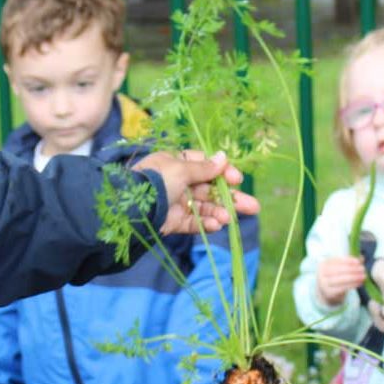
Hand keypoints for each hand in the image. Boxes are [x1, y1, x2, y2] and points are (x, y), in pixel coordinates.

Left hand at [132, 151, 259, 235]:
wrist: (130, 208)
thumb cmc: (155, 181)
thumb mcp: (181, 169)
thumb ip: (204, 168)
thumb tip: (223, 157)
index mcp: (176, 163)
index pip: (204, 165)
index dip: (222, 172)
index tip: (236, 179)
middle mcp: (177, 182)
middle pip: (210, 189)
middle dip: (230, 198)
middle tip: (253, 206)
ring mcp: (175, 203)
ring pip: (204, 208)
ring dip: (219, 212)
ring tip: (230, 219)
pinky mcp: (172, 222)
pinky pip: (193, 222)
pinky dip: (205, 224)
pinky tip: (217, 226)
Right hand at [315, 255, 366, 307]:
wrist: (326, 293)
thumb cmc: (334, 277)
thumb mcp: (339, 268)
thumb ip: (349, 263)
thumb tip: (362, 257)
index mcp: (324, 264)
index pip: (337, 260)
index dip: (348, 260)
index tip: (358, 262)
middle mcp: (322, 273)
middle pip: (340, 270)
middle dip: (353, 269)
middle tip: (363, 269)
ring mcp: (324, 284)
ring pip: (342, 279)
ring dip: (355, 277)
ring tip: (363, 276)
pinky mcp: (329, 293)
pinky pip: (343, 288)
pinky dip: (353, 285)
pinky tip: (359, 283)